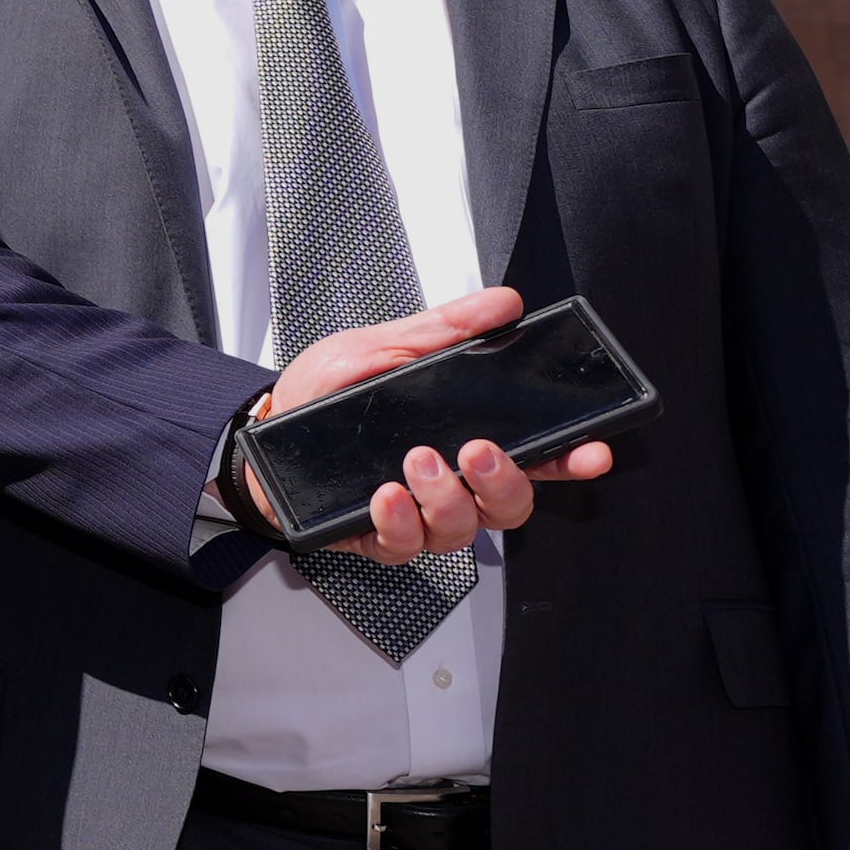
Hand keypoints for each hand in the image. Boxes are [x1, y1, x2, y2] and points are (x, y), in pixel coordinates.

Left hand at [253, 287, 617, 564]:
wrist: (259, 432)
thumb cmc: (321, 394)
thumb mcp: (378, 347)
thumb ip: (442, 330)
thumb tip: (502, 303)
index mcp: (462, 435)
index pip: (535, 455)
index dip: (570, 459)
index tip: (591, 451)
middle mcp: (450, 482)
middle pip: (510, 505)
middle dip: (504, 481)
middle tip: (477, 451)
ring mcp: (417, 514)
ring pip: (463, 529)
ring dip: (445, 496)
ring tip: (415, 461)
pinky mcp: (377, 537)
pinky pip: (404, 545)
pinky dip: (398, 520)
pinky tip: (385, 494)